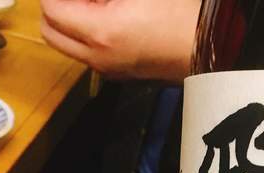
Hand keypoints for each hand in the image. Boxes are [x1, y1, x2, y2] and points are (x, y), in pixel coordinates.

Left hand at [40, 0, 199, 81]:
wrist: (213, 49)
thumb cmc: (183, 14)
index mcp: (100, 33)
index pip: (50, 9)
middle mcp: (99, 59)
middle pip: (52, 32)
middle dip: (58, 6)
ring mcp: (110, 71)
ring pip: (70, 45)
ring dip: (73, 21)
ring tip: (101, 4)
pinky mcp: (122, 75)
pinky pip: (91, 54)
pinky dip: (90, 35)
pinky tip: (114, 17)